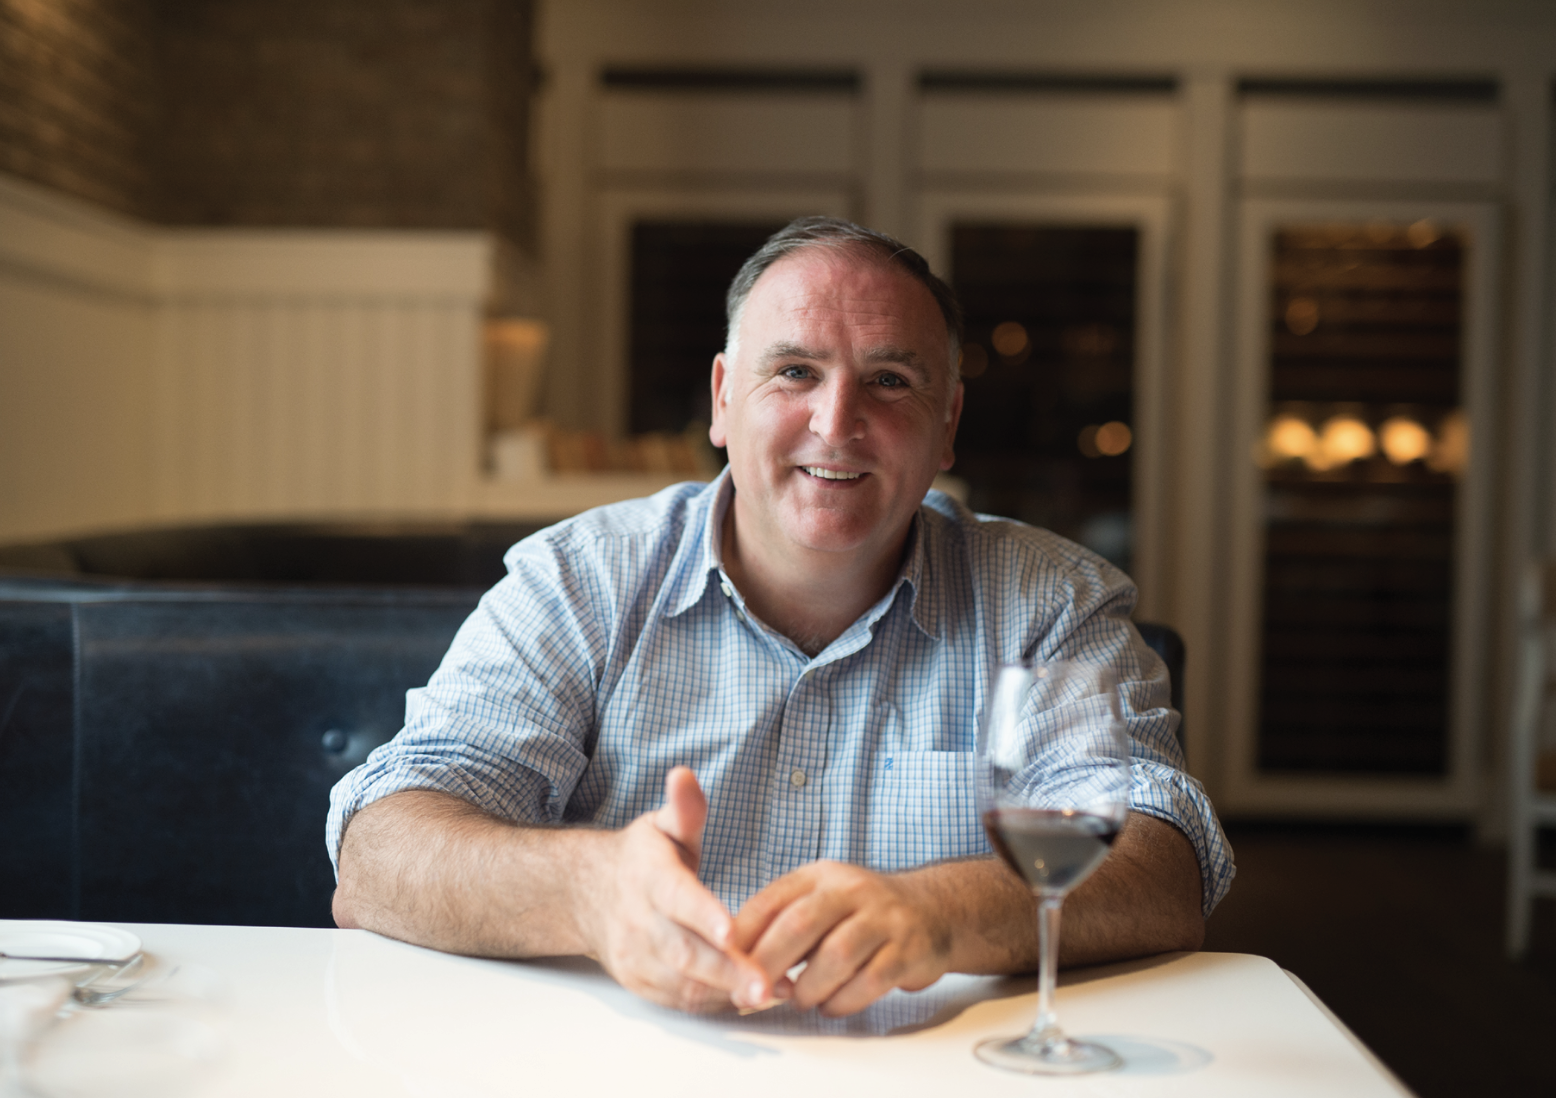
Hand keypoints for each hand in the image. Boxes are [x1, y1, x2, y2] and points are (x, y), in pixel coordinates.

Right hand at [573, 767, 770, 1012]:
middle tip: (767, 985)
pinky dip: (715, 1003)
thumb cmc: (642, 860)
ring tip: (774, 993)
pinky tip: (750, 998)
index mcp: (648, 876)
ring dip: (727, 992)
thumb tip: (684, 774)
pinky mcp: (641, 983)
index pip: (675, 896)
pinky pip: (680, 1000)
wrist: (588, 895)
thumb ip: (683, 808)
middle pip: (682, 952)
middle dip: (726, 971)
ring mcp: (637, 956)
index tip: (730, 931)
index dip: (702, 914)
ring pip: (682, 983)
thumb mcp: (662, 826)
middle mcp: (638, 920)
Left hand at [731, 861, 952, 1015]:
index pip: (771, 902)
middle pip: (800, 925)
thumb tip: (731, 963)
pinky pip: (870, 981)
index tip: (724, 967)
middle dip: (769, 964)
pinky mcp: (908, 950)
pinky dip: (843, 1001)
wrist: (932, 910)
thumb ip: (780, 925)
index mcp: (819, 877)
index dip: (743, 937)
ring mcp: (883, 918)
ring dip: (809, 987)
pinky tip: (831, 1006)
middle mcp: (851, 890)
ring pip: (837, 955)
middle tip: (752, 994)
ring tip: (799, 1000)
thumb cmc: (860, 914)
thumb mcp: (820, 902)